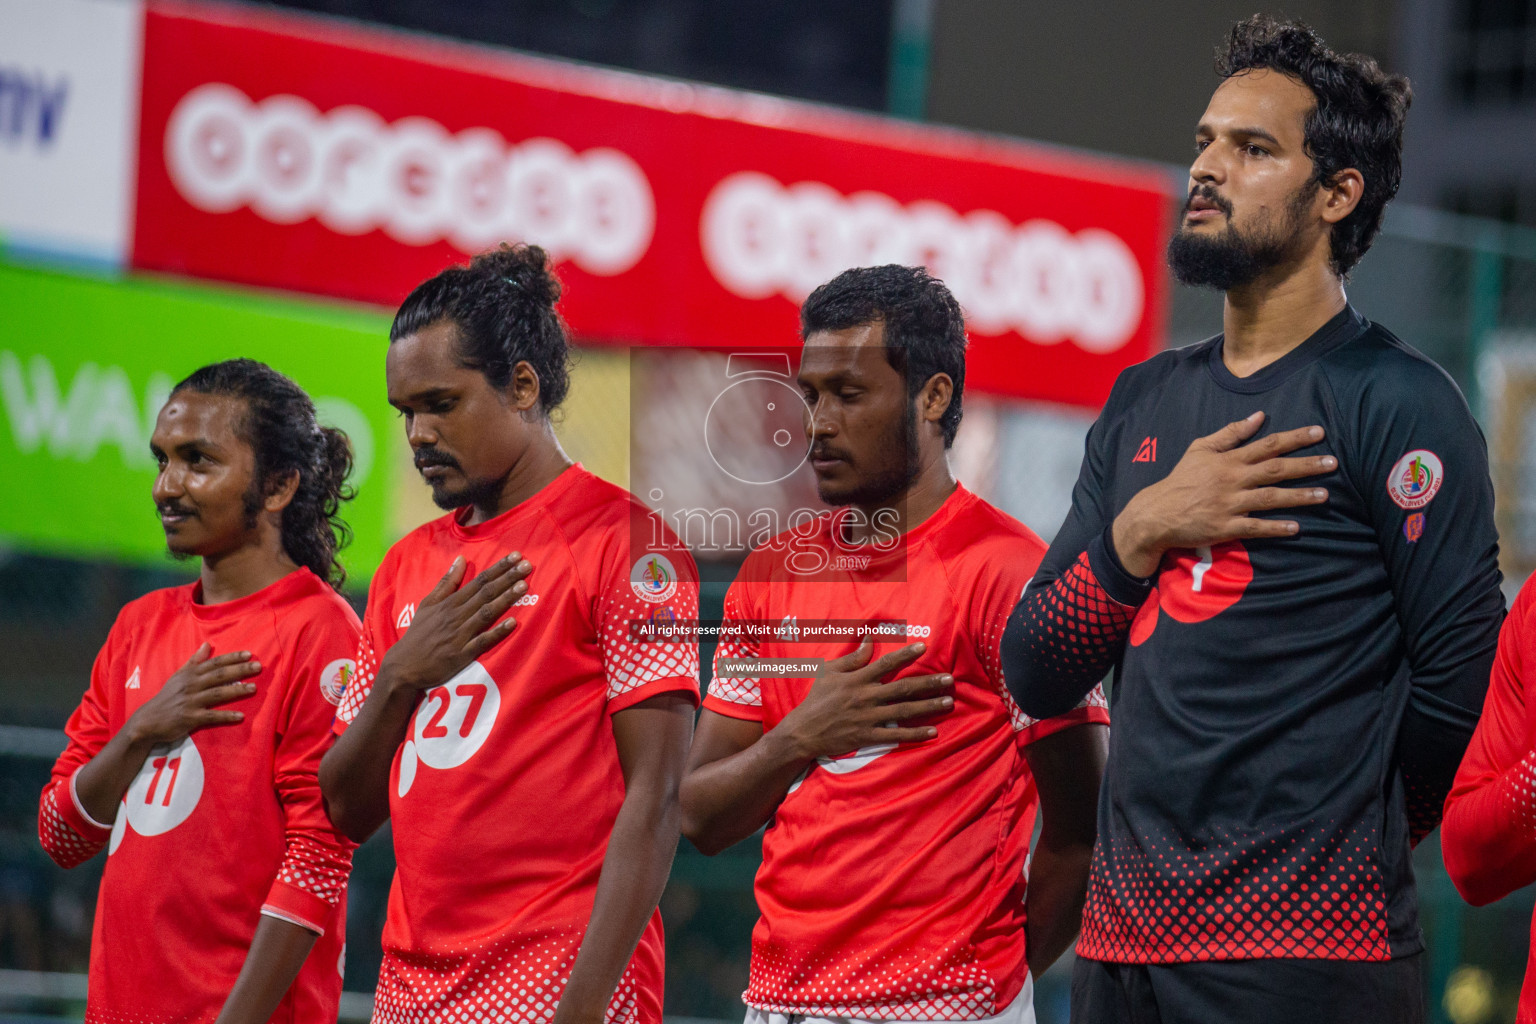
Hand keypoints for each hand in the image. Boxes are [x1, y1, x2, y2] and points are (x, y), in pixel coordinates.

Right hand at [124, 643, 258, 748]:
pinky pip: (211, 716)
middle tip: (259, 667)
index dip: (231, 658)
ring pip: (217, 694)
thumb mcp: (178, 676)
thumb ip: (194, 661)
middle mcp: (191, 685)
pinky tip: (240, 716)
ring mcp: (191, 701)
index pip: (214, 663)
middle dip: (240, 670)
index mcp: (190, 674)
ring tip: (254, 688)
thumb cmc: (167, 697)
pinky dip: (226, 716)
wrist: (147, 721)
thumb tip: (207, 644)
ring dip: (237, 691)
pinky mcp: (190, 718)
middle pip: (219, 675)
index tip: (249, 654)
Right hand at [379, 553, 532, 692]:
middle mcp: (456, 615)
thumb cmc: (419, 634)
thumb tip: (461, 559)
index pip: (479, 581)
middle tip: (527, 565)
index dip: (498, 568)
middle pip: (485, 593)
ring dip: (505, 599)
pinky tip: (512, 623)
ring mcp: (460, 635)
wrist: (404, 666)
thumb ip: (446, 582)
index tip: (516, 556)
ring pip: (486, 613)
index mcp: (450, 603)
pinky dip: (497, 632)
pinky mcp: (462, 654)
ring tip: (524, 586)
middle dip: (507, 578)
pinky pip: (482, 641)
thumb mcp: (428, 604)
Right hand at [778, 638, 952, 760]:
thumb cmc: (817, 698)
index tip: (924, 647)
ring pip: (904, 711)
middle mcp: (866, 697)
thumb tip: (869, 639)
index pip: (885, 663)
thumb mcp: (829, 671)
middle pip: (903, 688)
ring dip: (928, 707)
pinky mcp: (868, 736)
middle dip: (928, 683)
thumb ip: (853, 657)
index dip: (905, 655)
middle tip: (950, 680)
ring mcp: (868, 718)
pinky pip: (895, 735)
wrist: (804, 731)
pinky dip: (914, 734)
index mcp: (857, 679)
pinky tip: (932, 732)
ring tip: (948, 702)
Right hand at [1111, 411, 1334, 577]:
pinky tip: (1296, 527)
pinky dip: (1275, 527)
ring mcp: (1229, 505)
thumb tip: (1259, 416)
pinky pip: (1254, 528)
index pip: (1266, 445)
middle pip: (1274, 469)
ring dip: (1299, 496)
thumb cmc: (1181, 479)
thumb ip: (1230, 433)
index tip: (1319, 432)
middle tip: (1333, 462)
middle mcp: (1232, 480)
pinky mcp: (1224, 527)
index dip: (1294, 438)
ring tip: (1325, 494)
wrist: (1156, 512)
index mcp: (1228, 460)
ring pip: (1270, 498)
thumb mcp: (1200, 449)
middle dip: (1305, 465)